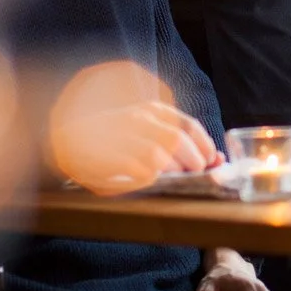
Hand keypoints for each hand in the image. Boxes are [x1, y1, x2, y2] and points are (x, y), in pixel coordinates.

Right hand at [48, 96, 222, 191]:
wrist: (70, 140)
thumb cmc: (117, 140)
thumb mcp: (150, 134)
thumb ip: (182, 144)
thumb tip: (219, 160)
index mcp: (153, 111)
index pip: (189, 127)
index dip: (205, 147)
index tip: (211, 162)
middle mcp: (139, 118)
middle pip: (177, 141)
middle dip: (191, 162)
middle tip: (191, 174)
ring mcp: (122, 135)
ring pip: (159, 155)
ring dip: (171, 171)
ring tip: (168, 176)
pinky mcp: (108, 154)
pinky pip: (138, 170)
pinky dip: (149, 179)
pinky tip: (146, 179)